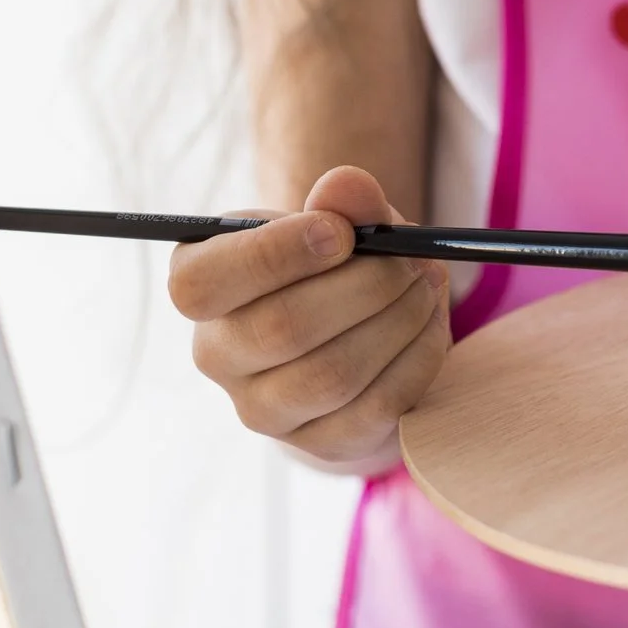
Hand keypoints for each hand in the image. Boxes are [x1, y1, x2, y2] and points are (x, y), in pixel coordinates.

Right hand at [167, 166, 450, 470]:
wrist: (353, 331)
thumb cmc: (333, 265)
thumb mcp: (339, 221)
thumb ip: (345, 201)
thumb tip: (347, 185)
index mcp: (199, 286)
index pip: (201, 284)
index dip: (273, 255)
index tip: (341, 233)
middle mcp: (216, 354)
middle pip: (281, 329)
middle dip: (364, 286)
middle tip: (410, 261)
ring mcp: (262, 409)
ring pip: (332, 374)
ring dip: (397, 322)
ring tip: (425, 286)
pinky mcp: (318, 442)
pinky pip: (374, 408)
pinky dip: (416, 359)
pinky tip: (428, 326)